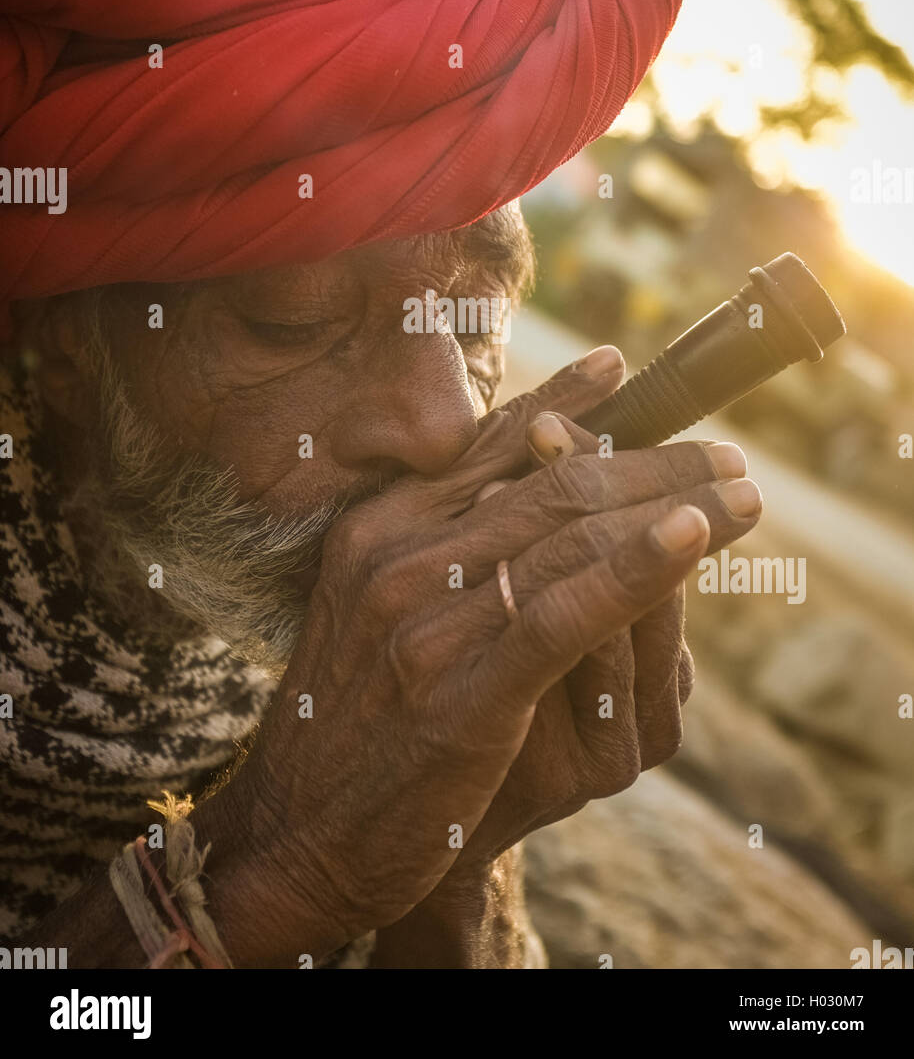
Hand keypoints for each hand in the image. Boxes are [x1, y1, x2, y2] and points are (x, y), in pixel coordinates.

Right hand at [200, 348, 760, 964]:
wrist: (294, 833)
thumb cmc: (349, 722)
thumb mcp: (372, 610)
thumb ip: (438, 545)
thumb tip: (516, 486)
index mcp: (379, 529)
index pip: (488, 447)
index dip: (566, 402)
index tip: (623, 371)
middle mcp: (400, 558)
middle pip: (550, 484)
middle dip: (651, 462)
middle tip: (724, 454)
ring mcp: (429, 622)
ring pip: (570, 537)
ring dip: (670, 507)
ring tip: (740, 493)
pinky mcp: (465, 692)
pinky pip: (566, 614)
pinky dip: (636, 570)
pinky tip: (692, 541)